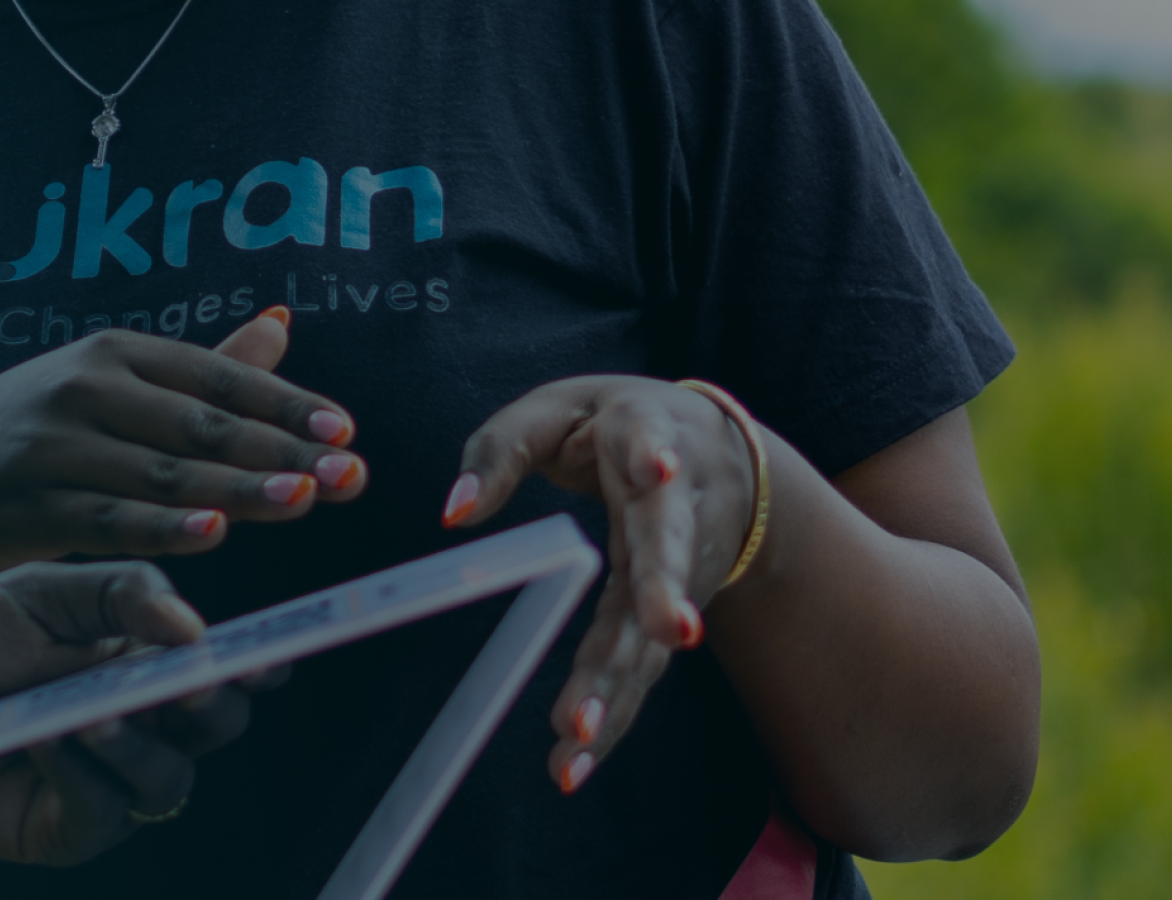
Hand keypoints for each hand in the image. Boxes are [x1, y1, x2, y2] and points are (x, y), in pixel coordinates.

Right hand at [0, 308, 364, 577]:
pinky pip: (108, 522)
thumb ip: (200, 368)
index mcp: (113, 353)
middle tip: (347, 474)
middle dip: (279, 452)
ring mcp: (50, 446)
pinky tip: (214, 535)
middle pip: (197, 425)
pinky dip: (163, 529)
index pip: (215, 375)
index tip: (345, 431)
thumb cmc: (31, 431)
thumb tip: (282, 324)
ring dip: (238, 491)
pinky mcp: (25, 504)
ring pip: (160, 474)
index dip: (284, 404)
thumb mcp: (108, 386)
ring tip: (302, 500)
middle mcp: (82, 388)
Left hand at [0, 560, 256, 865]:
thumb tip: (193, 626)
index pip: (217, 662)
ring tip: (99, 709)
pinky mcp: (63, 829)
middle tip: (201, 678)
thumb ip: (115, 592)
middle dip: (217, 703)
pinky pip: (103, 810)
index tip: (275, 647)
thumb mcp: (31, 594)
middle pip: (215, 725)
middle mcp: (132, 722)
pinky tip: (47, 737)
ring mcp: (101, 780)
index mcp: (134, 657)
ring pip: (171, 779)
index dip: (257, 658)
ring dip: (146, 743)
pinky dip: (84, 771)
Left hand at [442, 376, 762, 792]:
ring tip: (578, 734)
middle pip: (667, 550)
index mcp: (645, 437)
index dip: (654, 457)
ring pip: (651, 629)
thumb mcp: (556, 410)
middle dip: (662, 593)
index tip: (657, 469)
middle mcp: (677, 507)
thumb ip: (501, 449)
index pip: (650, 445)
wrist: (718, 454)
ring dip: (619, 682)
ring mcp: (683, 568)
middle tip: (667, 632)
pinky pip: (639, 665)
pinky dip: (609, 712)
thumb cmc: (614, 424)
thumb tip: (453, 514)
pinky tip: (573, 763)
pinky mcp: (670, 614)